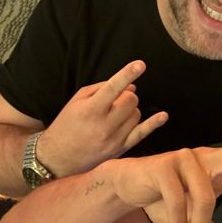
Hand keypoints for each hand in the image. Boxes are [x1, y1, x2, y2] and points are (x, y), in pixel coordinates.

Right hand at [38, 61, 166, 177]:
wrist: (58, 158)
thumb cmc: (67, 124)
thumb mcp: (77, 101)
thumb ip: (102, 88)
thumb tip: (130, 86)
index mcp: (91, 109)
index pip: (113, 87)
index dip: (127, 74)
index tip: (140, 64)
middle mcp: (104, 125)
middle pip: (130, 100)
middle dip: (127, 96)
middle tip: (116, 100)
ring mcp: (113, 139)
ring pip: (136, 115)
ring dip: (130, 110)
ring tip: (115, 114)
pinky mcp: (120, 150)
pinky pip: (141, 134)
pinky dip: (153, 123)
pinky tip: (163, 116)